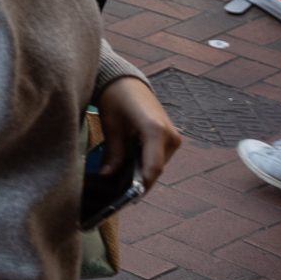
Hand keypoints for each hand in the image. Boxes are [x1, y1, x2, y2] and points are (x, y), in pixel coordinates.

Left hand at [96, 75, 183, 192]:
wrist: (126, 81)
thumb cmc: (116, 98)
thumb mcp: (111, 126)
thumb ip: (113, 153)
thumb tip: (107, 177)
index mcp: (155, 130)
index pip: (153, 167)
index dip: (141, 185)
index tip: (127, 198)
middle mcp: (170, 136)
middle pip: (155, 169)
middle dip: (137, 181)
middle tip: (117, 193)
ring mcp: (173, 138)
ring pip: (157, 166)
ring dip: (141, 173)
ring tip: (120, 182)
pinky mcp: (171, 139)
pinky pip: (158, 158)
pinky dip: (144, 164)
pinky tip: (128, 169)